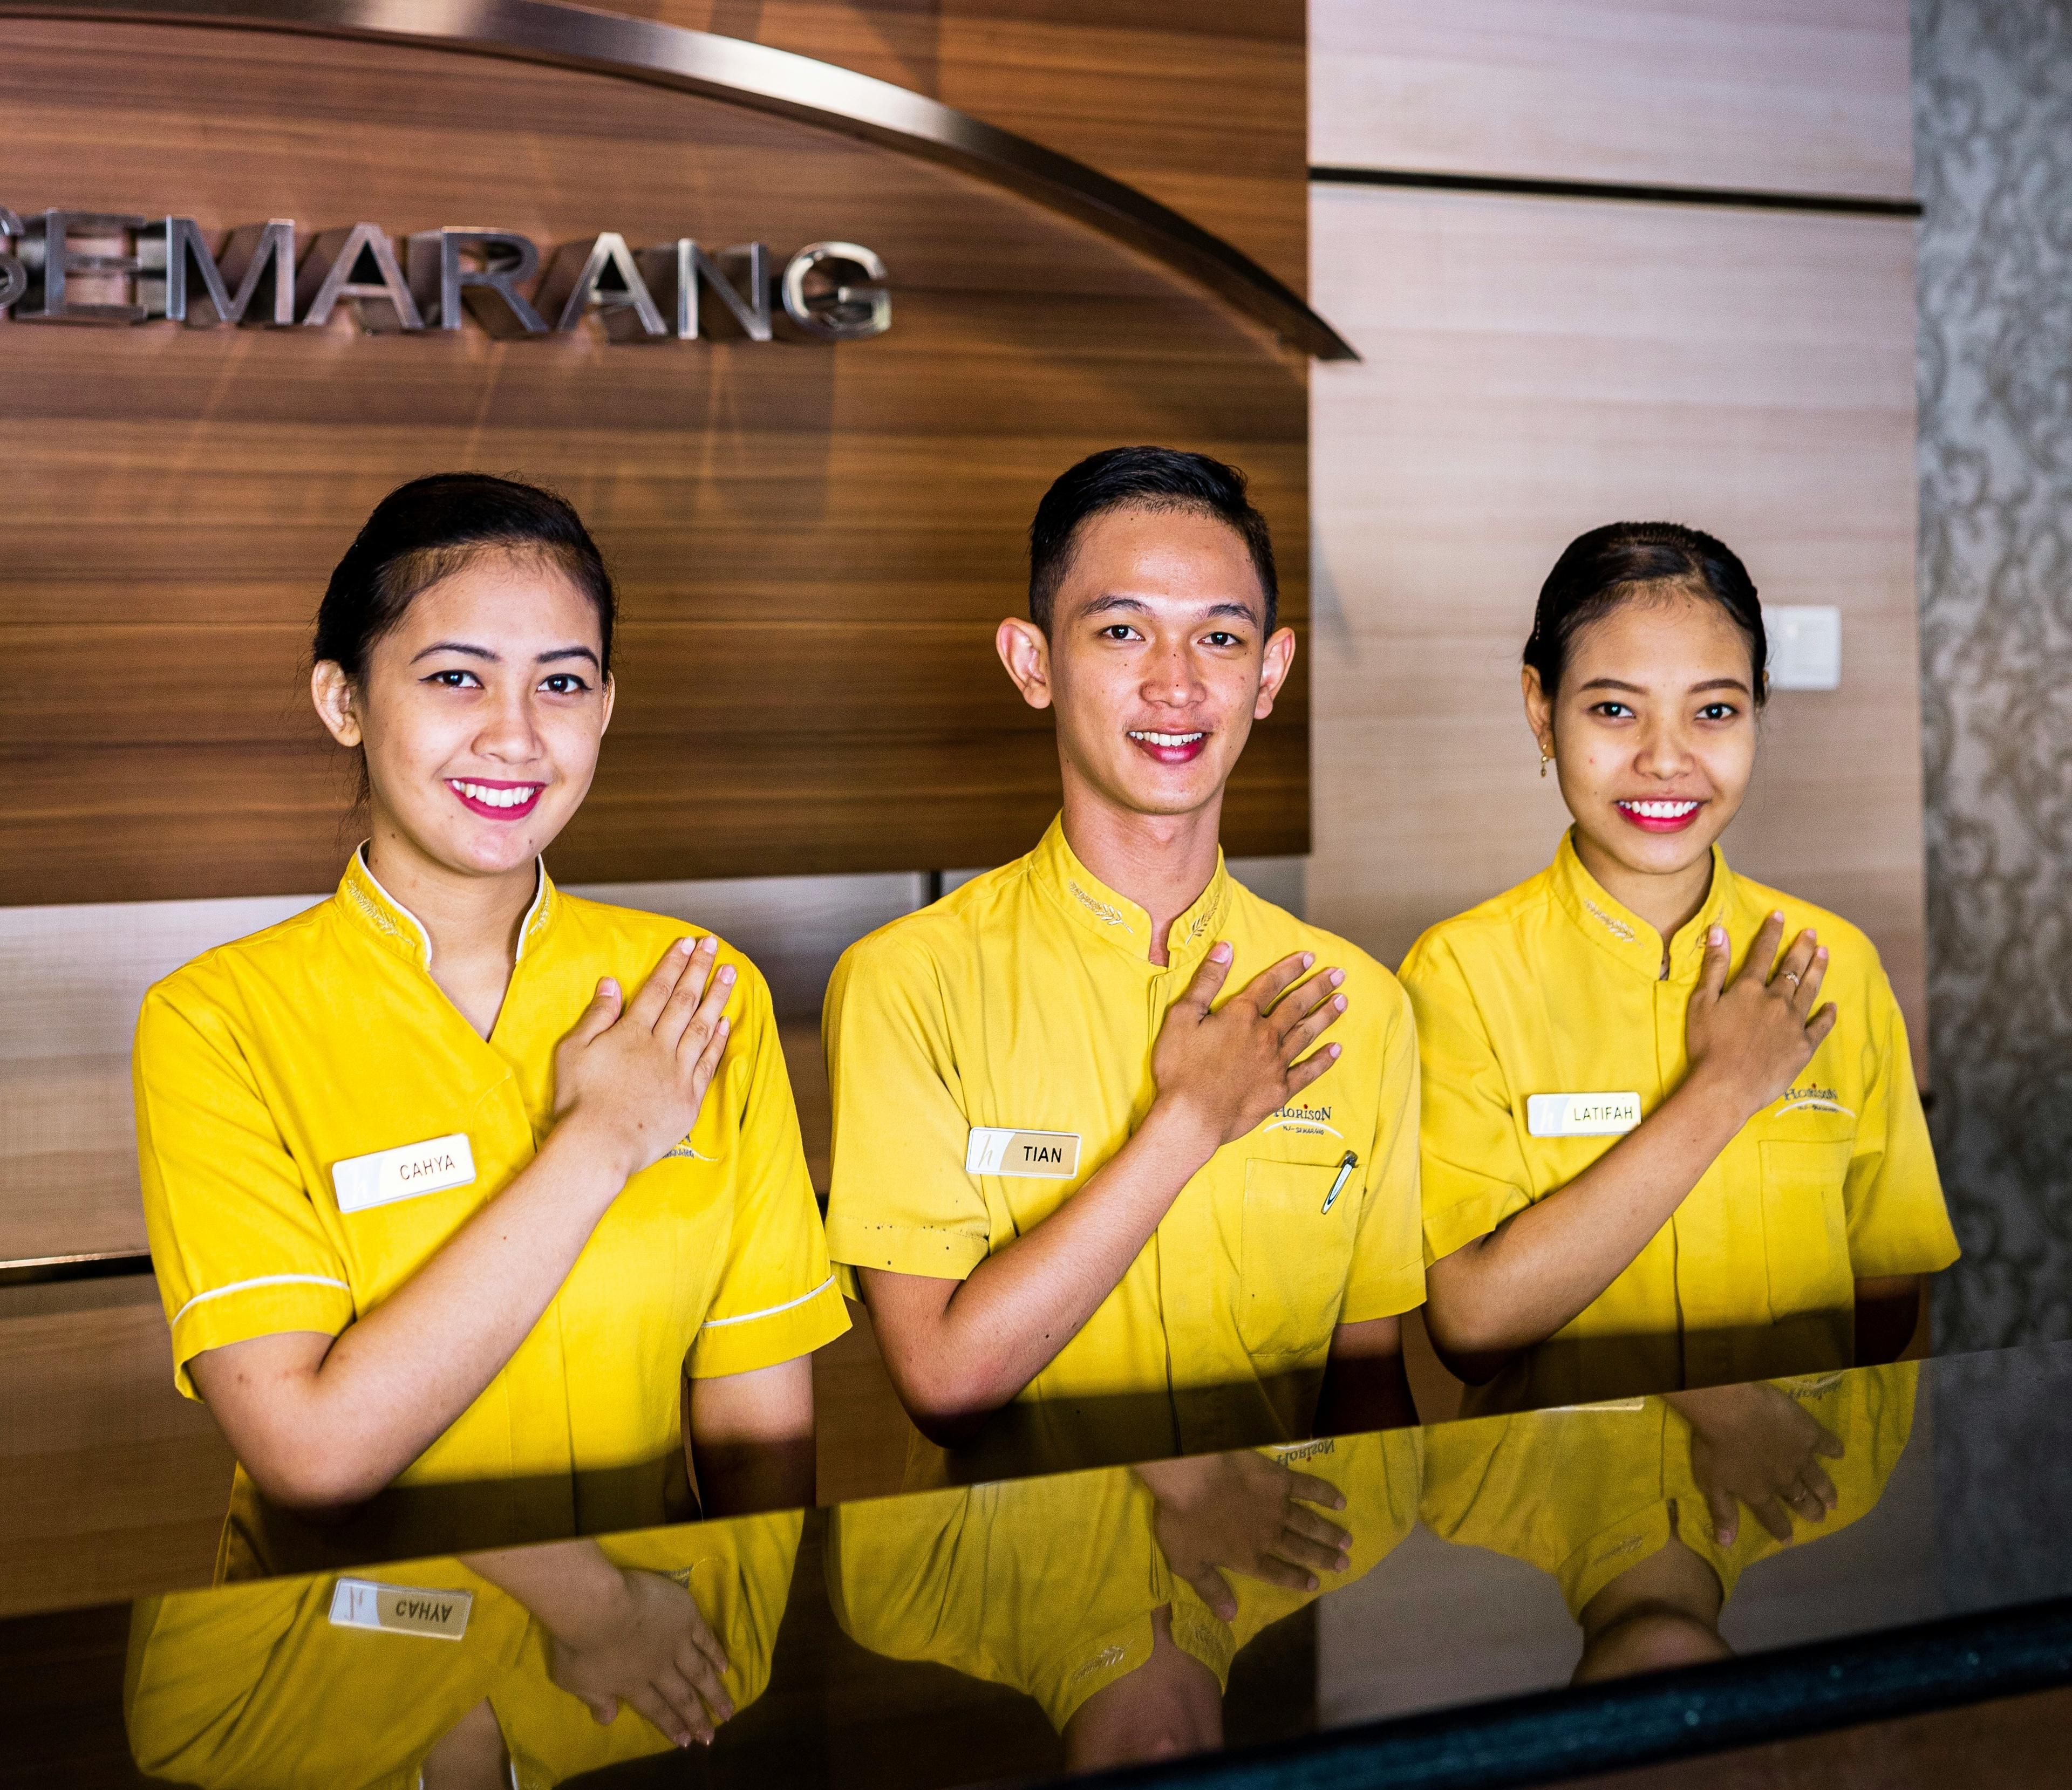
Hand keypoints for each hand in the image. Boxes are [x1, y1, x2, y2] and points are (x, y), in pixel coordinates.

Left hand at [544, 1566, 734, 1747]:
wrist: (598, 1606)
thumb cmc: (578, 1643)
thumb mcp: (574, 1680)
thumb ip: (595, 1700)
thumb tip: (607, 1720)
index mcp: (633, 1684)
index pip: (656, 1710)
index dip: (671, 1726)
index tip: (687, 1742)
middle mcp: (658, 1668)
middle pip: (682, 1696)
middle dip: (698, 1717)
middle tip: (713, 1735)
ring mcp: (675, 1642)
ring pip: (700, 1671)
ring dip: (714, 1691)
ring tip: (729, 1708)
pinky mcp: (685, 1617)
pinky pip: (705, 1638)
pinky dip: (716, 1653)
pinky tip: (725, 1666)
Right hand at [553, 935, 734, 1179]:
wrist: (599, 1145)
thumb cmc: (579, 1101)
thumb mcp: (574, 1051)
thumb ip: (597, 1015)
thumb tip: (611, 983)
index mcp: (631, 1033)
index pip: (657, 989)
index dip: (674, 964)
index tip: (687, 943)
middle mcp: (659, 1047)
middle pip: (684, 1001)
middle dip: (700, 970)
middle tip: (714, 946)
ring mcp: (678, 1072)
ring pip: (703, 1027)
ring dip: (717, 997)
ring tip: (730, 975)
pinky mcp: (689, 1098)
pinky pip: (709, 1063)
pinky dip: (719, 1041)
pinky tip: (726, 1023)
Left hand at [1136, 1450, 1351, 1621]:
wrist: (1191, 1476)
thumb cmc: (1184, 1520)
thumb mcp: (1187, 1563)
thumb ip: (1211, 1590)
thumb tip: (1229, 1617)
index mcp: (1248, 1557)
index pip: (1278, 1573)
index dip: (1297, 1579)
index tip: (1315, 1583)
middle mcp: (1269, 1536)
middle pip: (1301, 1549)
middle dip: (1323, 1558)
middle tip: (1344, 1564)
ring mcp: (1277, 1507)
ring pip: (1310, 1523)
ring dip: (1329, 1533)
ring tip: (1347, 1541)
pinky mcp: (1279, 1479)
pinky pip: (1308, 1488)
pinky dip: (1325, 1494)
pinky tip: (1340, 1501)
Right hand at [1151, 945, 1346, 1151]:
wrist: (1191, 1117)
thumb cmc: (1180, 1067)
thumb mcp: (1182, 1016)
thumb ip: (1206, 981)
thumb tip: (1225, 948)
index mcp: (1242, 1015)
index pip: (1271, 983)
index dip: (1290, 968)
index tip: (1309, 956)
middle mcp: (1265, 1035)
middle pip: (1296, 1005)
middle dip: (1318, 987)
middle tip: (1339, 975)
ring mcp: (1275, 1064)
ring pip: (1307, 1034)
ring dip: (1326, 1016)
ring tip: (1343, 1001)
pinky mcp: (1279, 1090)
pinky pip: (1308, 1071)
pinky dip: (1323, 1060)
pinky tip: (1336, 1049)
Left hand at [1673, 1382, 1843, 1545]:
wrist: (1732, 1410)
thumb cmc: (1714, 1445)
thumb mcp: (1711, 1482)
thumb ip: (1723, 1512)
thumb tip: (1727, 1544)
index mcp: (1759, 1492)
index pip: (1772, 1517)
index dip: (1781, 1529)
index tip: (1790, 1540)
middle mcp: (1784, 1480)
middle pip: (1801, 1500)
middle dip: (1811, 1511)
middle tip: (1820, 1517)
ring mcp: (1800, 1458)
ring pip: (1818, 1480)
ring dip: (1826, 1491)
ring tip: (1833, 1500)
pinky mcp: (1810, 1434)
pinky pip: (1827, 1444)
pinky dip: (1834, 1448)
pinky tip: (1839, 1452)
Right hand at [1684, 912, 1836, 1120]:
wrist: (1726, 1085)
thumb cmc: (1706, 1045)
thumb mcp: (1701, 1002)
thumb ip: (1714, 966)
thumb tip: (1719, 932)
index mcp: (1750, 989)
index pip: (1762, 953)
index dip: (1771, 932)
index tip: (1779, 915)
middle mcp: (1776, 1000)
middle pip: (1792, 968)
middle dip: (1802, 947)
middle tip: (1811, 932)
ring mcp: (1793, 1023)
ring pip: (1809, 990)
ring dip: (1817, 969)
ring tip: (1824, 953)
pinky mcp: (1803, 1046)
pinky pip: (1820, 1026)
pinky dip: (1827, 1015)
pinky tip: (1831, 1006)